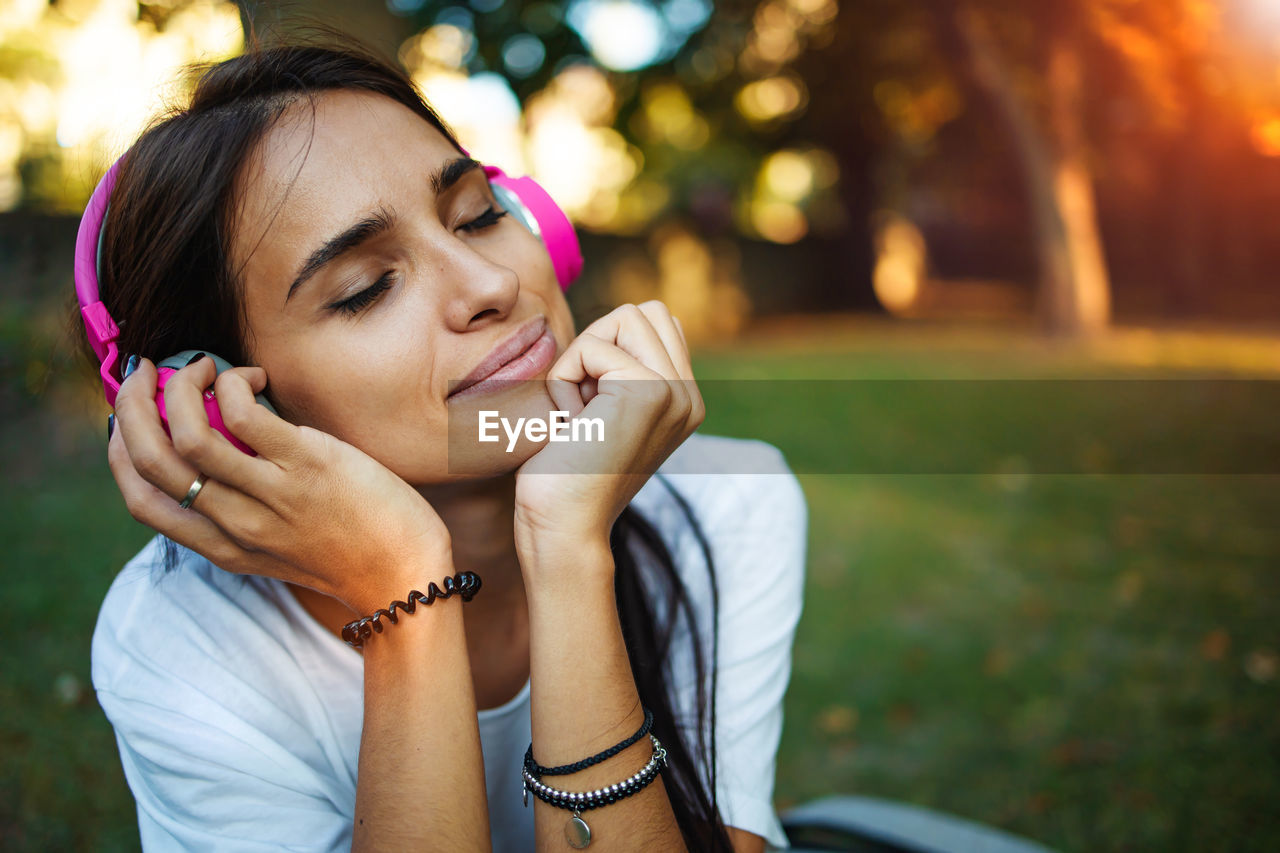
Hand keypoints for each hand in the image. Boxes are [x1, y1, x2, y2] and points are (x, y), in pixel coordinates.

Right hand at [109, 357, 451, 613]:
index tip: (129, 416)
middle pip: (152, 460)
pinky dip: (233, 383)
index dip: (121, 449)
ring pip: (187, 433)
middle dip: (132, 404)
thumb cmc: (349, 552)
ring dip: (181, 385)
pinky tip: (253, 379)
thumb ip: (242, 514)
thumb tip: (221, 452)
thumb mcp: (277, 548)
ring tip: (203, 367)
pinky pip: (242, 412)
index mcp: (221, 547)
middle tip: (147, 371)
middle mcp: (235, 523)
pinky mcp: (306, 464)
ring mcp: (269, 494)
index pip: (142, 499)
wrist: (404, 575)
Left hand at [512, 301, 703, 570]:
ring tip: (579, 413)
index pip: (657, 323)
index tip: (591, 406)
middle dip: (598, 343)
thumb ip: (621, 372)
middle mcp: (688, 396)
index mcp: (683, 402)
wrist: (562, 528)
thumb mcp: (601, 414)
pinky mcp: (649, 391)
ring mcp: (675, 393)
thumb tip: (620, 321)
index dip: (608, 346)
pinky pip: (591, 347)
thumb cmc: (563, 475)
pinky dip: (565, 380)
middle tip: (583, 402)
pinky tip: (571, 426)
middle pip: (644, 311)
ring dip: (581, 360)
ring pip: (624, 318)